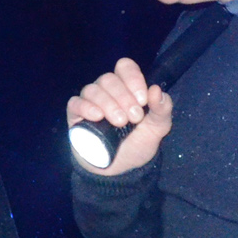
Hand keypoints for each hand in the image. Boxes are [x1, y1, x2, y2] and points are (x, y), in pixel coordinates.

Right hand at [67, 58, 173, 175]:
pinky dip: (86, 107)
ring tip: (120, 122)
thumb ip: (162, 110)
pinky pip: (75, 103)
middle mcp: (107, 91)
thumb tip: (156, 90)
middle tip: (134, 118)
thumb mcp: (157, 129)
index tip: (142, 100)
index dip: (133, 78)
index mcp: (127, 87)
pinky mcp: (75, 116)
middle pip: (109, 79)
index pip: (125, 67)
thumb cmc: (137, 144)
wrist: (121, 170)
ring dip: (108, 103)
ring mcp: (89, 102)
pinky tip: (97, 116)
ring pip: (93, 89)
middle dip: (124, 97)